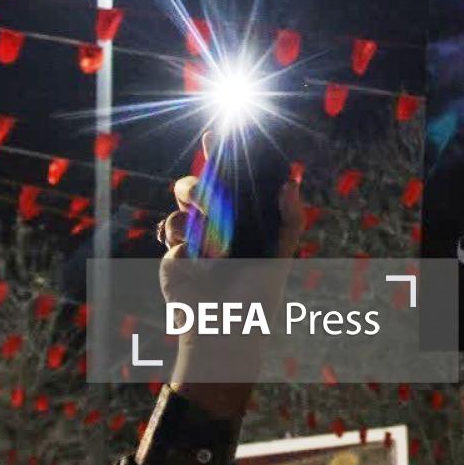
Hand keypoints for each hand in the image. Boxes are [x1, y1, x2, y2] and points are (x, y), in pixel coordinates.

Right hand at [154, 131, 304, 422]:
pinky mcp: (172, 258)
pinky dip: (186, 249)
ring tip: (213, 242)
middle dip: (197, 183)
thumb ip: (290, 215)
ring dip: (194, 219)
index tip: (215, 134)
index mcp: (239, 217)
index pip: (226, 177)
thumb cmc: (261, 293)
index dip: (218, 154)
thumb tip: (291, 181)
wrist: (231, 330)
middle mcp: (212, 224)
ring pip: (179, 210)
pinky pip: (172, 237)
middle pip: (193, 185)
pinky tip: (199, 267)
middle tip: (208, 194)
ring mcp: (189, 240)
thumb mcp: (282, 251)